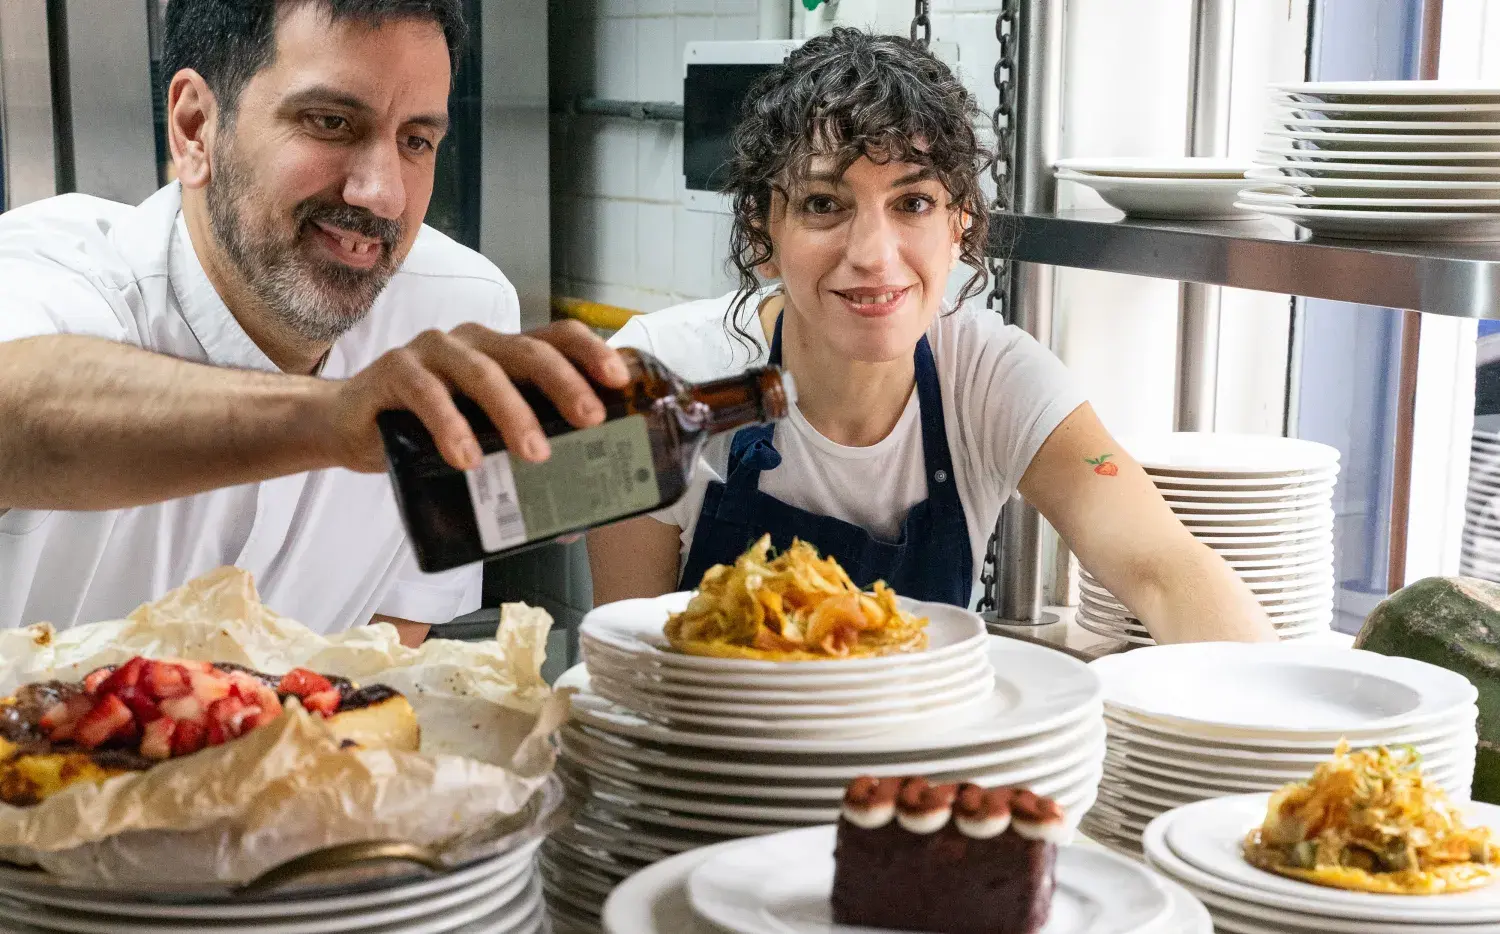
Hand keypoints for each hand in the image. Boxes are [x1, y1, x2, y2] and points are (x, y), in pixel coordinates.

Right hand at [324, 320, 629, 472]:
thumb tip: (575, 524)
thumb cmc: (425, 431)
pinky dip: (451, 426)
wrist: (348, 426)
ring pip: (482, 372)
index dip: (592, 354)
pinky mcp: (395, 371)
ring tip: (535, 454)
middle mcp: (474, 342)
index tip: (619, 383)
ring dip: (513, 413)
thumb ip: (520, 465)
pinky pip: (426, 394)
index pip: (557, 337)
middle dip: (565, 386)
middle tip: (590, 422)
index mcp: (504, 352)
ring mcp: (433, 352)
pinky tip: (467, 459)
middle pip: (529, 351)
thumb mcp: (482, 441)